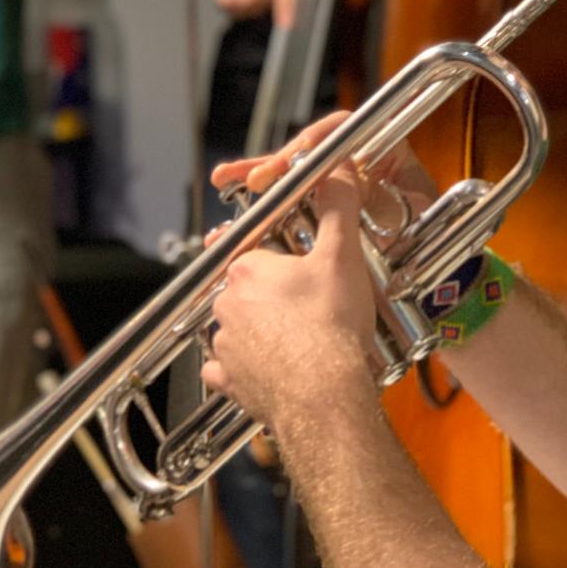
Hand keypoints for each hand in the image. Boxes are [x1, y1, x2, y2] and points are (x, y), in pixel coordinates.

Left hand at [202, 170, 376, 430]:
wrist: (324, 394)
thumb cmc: (330, 327)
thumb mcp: (342, 256)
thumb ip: (338, 208)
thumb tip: (337, 173)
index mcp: (248, 270)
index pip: (260, 253)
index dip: (288, 261)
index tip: (307, 273)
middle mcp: (227, 305)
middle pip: (249, 291)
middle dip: (275, 297)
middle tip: (311, 307)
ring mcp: (225, 345)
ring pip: (238, 329)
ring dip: (260, 332)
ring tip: (299, 340)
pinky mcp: (229, 382)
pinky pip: (226, 372)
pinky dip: (241, 370)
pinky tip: (266, 369)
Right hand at [211, 109, 439, 239]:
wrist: (428, 294)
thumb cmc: (430, 254)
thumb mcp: (407, 222)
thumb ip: (378, 198)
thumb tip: (344, 176)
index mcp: (387, 157)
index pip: (345, 131)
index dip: (316, 142)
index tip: (294, 162)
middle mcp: (358, 169)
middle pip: (310, 153)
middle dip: (276, 161)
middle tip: (252, 178)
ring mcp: (339, 193)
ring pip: (294, 177)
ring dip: (259, 177)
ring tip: (225, 180)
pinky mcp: (322, 218)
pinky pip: (289, 206)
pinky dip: (263, 210)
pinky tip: (234, 211)